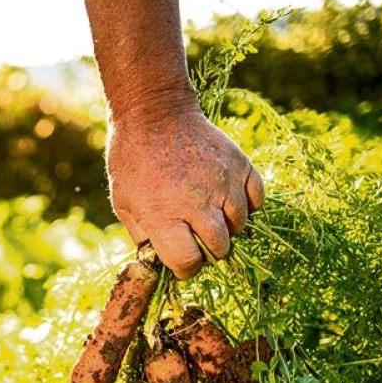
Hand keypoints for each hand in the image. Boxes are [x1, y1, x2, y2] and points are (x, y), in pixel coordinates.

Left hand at [106, 109, 263, 278]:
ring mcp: (223, 183)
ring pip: (240, 226)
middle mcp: (198, 202)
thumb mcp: (124, 203)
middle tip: (197, 239)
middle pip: (220, 248)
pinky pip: (257, 200)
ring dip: (227, 228)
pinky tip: (227, 199)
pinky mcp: (240, 165)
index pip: (188, 262)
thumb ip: (143, 237)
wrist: (154, 113)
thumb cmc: (133, 161)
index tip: (182, 263)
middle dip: (208, 251)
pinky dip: (246, 205)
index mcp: (164, 215)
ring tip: (209, 216)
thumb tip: (160, 262)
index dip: (185, 269)